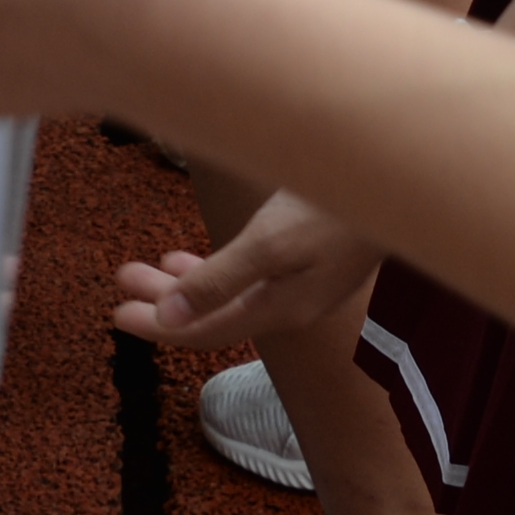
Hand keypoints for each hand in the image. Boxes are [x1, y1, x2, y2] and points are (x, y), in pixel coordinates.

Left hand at [115, 186, 388, 354]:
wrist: (399, 183)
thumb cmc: (335, 208)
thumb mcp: (270, 244)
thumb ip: (219, 281)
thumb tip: (168, 316)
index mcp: (280, 310)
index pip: (206, 332)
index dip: (158, 327)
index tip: (115, 316)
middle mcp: (288, 305)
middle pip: (211, 314)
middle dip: (161, 301)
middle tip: (121, 278)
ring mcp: (299, 282)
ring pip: (225, 293)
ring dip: (182, 282)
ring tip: (142, 266)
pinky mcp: (306, 257)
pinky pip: (244, 275)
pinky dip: (212, 269)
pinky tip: (190, 255)